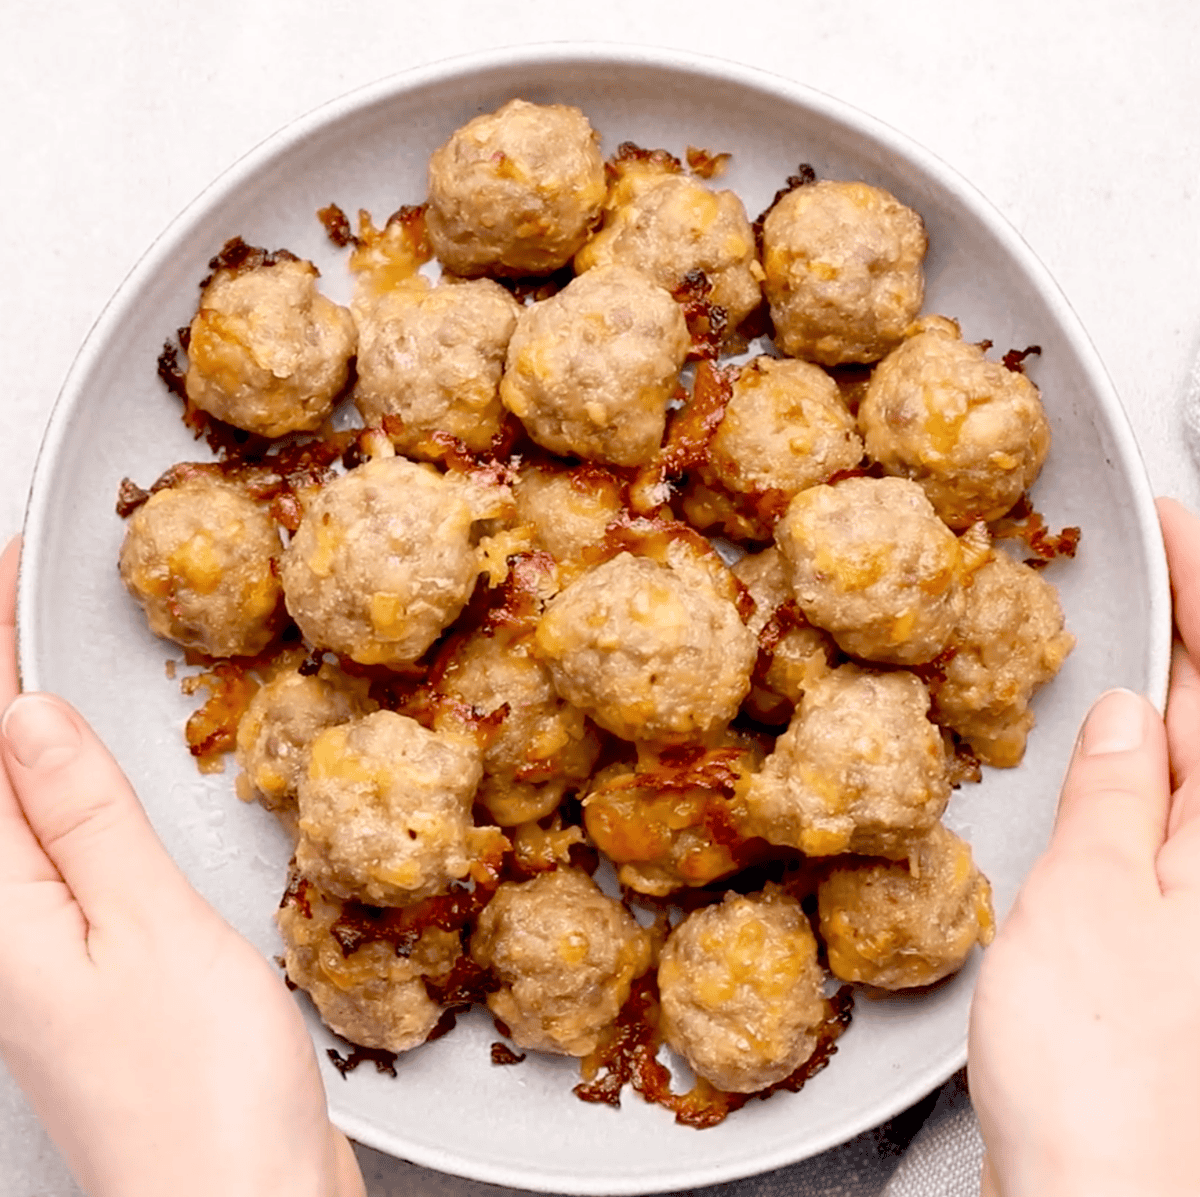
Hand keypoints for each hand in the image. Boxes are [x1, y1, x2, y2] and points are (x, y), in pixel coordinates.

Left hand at [0, 537, 364, 1196]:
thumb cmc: (198, 1094)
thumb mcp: (145, 930)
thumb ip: (81, 818)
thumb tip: (29, 717)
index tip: (10, 564)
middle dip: (0, 676)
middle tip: (20, 586)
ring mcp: (35, 943)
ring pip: (17, 798)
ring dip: (27, 717)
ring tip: (42, 644)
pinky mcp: (82, 958)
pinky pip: (56, 837)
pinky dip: (65, 775)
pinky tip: (86, 759)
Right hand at [967, 497, 1199, 1196]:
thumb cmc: (1105, 1071)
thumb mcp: (1093, 903)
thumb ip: (1121, 800)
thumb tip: (1137, 716)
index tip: (1170, 520)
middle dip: (1189, 630)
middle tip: (1145, 561)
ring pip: (1198, 763)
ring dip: (1168, 690)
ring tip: (1126, 634)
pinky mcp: (1177, 932)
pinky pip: (1172, 814)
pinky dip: (1145, 763)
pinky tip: (1115, 752)